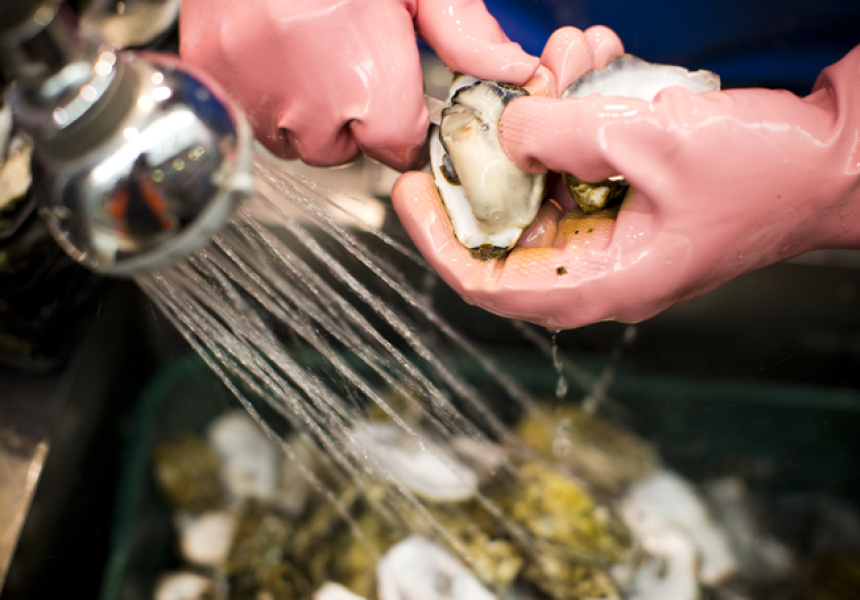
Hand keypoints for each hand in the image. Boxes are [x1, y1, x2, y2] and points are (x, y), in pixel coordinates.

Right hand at [179, 0, 538, 169]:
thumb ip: (462, 31)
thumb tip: (512, 72)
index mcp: (369, 84)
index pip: (398, 150)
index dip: (402, 124)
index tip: (397, 97)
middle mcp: (310, 104)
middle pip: (346, 150)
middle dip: (355, 118)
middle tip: (349, 58)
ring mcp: (256, 97)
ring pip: (298, 142)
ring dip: (310, 113)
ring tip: (311, 54)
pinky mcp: (216, 81)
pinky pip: (252, 121)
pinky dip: (268, 99)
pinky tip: (277, 55)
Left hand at [393, 33, 859, 328]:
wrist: (837, 160)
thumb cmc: (765, 170)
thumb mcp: (649, 140)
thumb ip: (561, 134)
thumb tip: (507, 132)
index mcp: (603, 283)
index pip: (487, 282)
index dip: (437, 237)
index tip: (408, 189)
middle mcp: (601, 268)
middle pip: (508, 224)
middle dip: (497, 151)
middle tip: (488, 99)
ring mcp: (615, 234)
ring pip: (545, 182)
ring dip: (544, 116)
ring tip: (563, 55)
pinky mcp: (631, 200)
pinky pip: (581, 162)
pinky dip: (578, 114)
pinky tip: (591, 62)